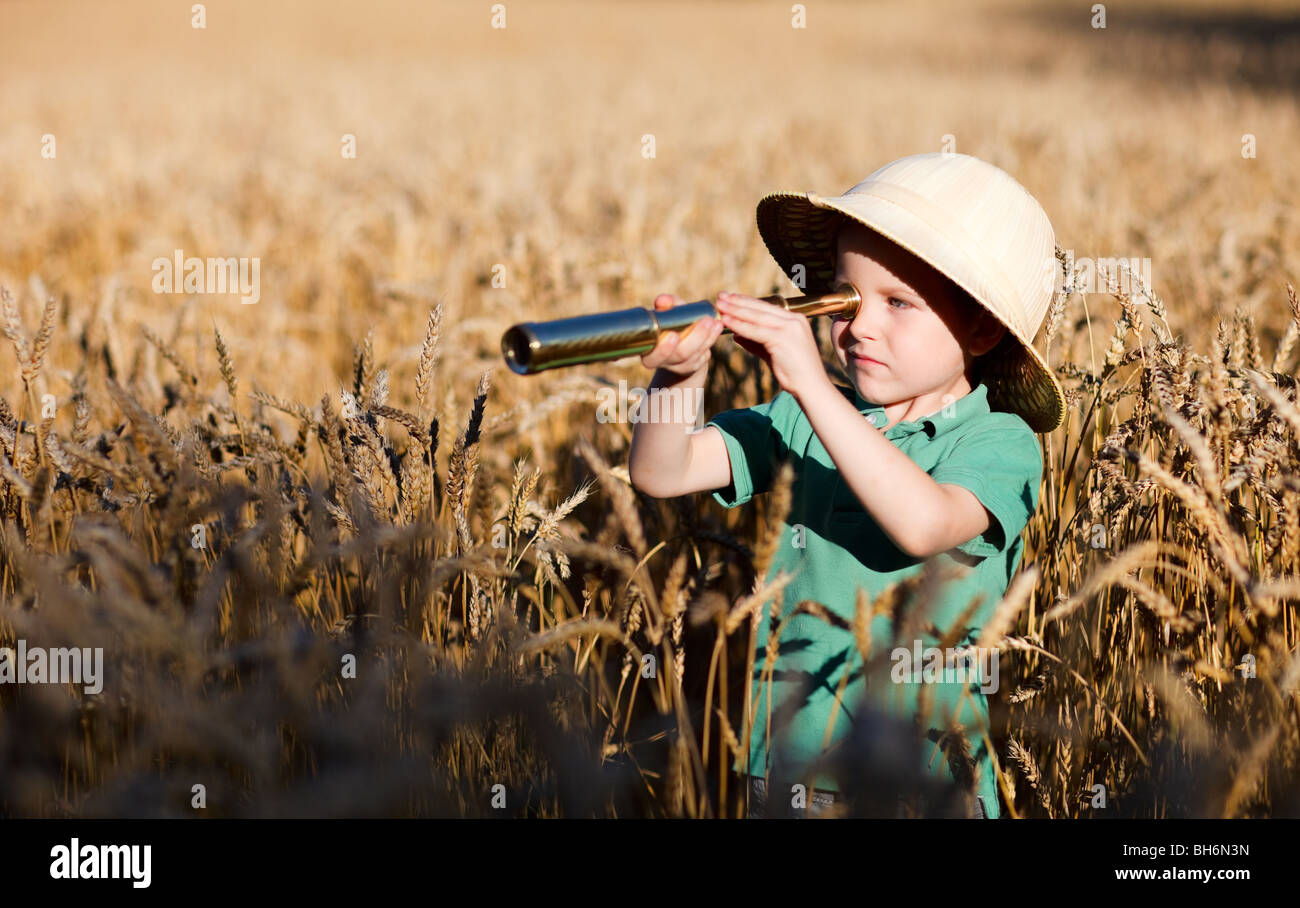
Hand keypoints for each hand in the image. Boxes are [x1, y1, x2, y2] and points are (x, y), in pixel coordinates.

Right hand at [640, 293, 724, 376]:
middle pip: (680, 354)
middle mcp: (663, 362)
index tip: (674, 336)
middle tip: (707, 321)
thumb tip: (663, 300)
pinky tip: (717, 326)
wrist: (676, 342)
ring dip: (707, 336)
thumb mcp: (665, 314)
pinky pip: (703, 353)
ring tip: (715, 321)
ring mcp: (680, 366)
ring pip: (695, 354)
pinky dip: (711, 338)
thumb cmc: (667, 324)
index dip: (663, 349)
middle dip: (695, 337)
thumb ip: (665, 306)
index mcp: (649, 352)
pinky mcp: (694, 365)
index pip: (653, 357)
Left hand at [714, 291, 828, 400]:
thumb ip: (756, 342)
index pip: (767, 307)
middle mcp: (794, 320)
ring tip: (719, 306)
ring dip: (736, 310)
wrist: (811, 387)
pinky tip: (727, 322)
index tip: (730, 297)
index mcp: (795, 320)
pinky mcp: (783, 338)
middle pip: (761, 308)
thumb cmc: (794, 373)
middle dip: (738, 301)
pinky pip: (756, 330)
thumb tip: (736, 335)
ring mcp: (790, 328)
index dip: (747, 301)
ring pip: (757, 316)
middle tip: (720, 296)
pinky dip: (740, 325)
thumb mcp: (773, 352)